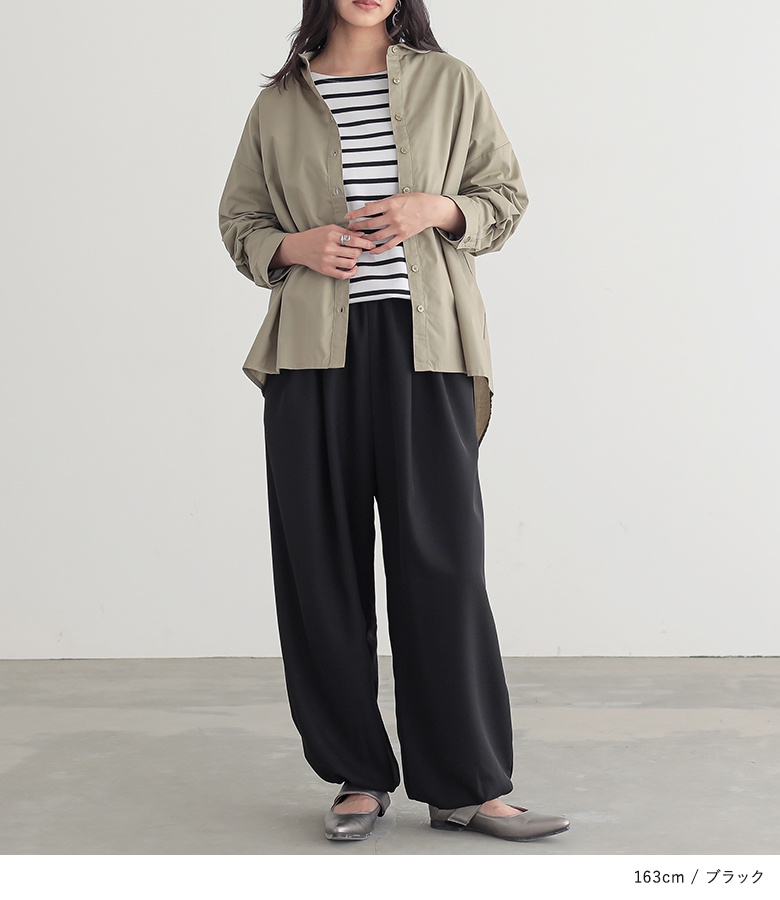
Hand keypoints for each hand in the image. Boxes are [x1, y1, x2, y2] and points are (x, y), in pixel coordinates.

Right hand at [274, 225, 375, 278]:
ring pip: (350, 263)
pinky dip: (351, 272)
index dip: (365, 243)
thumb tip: (362, 235)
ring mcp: (327, 260)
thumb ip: (346, 232)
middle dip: (359, 251)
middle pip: (354, 253)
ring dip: (355, 260)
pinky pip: (343, 275)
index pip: (353, 240)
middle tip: (357, 249)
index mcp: (331, 235)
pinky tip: (352, 267)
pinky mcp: (325, 270)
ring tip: (352, 256)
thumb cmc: (315, 236)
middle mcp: (329, 248)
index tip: (371, 244)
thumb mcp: (329, 229)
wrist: (298, 247)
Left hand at [344, 193, 464, 253]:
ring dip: (365, 238)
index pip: (368, 210)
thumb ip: (381, 203)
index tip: (347, 217)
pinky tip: (372, 251)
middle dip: (357, 227)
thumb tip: (367, 206)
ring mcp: (397, 228)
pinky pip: (388, 245)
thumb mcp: (397, 197)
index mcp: (390, 205)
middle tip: (349, 229)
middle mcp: (393, 217)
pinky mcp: (402, 236)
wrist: (430, 210)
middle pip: (370, 224)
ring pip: (377, 236)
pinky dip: (379, 249)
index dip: (356, 214)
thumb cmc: (414, 201)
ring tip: (358, 239)